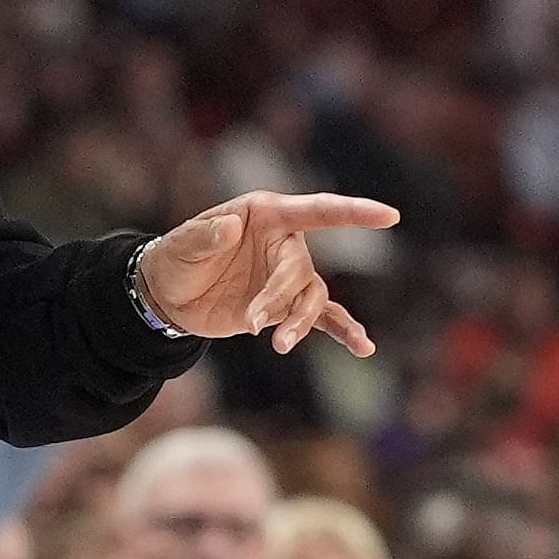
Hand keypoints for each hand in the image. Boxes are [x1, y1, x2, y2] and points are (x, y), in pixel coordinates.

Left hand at [134, 191, 395, 355]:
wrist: (169, 297)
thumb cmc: (176, 259)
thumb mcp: (181, 245)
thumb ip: (204, 235)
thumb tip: (229, 229)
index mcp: (266, 215)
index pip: (318, 211)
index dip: (354, 212)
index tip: (389, 216)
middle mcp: (285, 242)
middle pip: (301, 271)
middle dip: (281, 298)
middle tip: (252, 322)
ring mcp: (288, 277)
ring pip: (311, 299)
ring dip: (299, 323)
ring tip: (280, 346)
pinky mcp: (285, 307)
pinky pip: (323, 317)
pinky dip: (343, 332)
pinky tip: (364, 348)